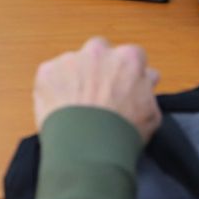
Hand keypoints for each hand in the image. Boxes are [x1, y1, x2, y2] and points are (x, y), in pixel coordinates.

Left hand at [33, 37, 161, 143]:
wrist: (88, 147)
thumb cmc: (123, 132)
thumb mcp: (151, 113)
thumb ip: (147, 88)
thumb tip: (146, 76)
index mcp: (127, 58)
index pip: (131, 56)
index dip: (126, 73)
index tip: (123, 87)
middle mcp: (98, 51)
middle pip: (99, 52)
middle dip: (98, 68)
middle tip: (97, 94)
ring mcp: (70, 59)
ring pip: (72, 63)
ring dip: (74, 78)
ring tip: (76, 106)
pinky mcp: (47, 71)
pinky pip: (51, 75)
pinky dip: (54, 88)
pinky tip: (60, 108)